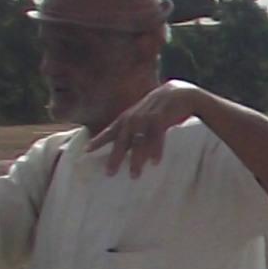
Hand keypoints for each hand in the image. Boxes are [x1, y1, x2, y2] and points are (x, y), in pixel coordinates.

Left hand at [88, 80, 205, 172]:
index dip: (98, 141)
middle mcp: (134, 118)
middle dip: (115, 157)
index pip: (110, 131)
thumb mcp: (142, 115)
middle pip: (122, 141)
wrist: (180, 93)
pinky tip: (154, 162)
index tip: (87, 151)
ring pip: (138, 142)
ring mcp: (147, 118)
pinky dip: (155, 150)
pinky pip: (157, 138)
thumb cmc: (160, 107)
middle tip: (110, 172)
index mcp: (127, 118)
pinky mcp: (161, 119)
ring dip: (136, 159)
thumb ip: (133, 126)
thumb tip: (126, 144)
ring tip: (134, 174)